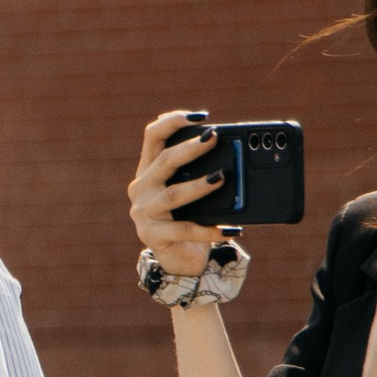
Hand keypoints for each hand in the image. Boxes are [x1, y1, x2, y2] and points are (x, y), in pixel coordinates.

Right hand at [128, 110, 229, 277]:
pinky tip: (230, 228)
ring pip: (172, 195)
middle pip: (164, 161)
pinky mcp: (153, 237)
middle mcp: (141, 188)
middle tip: (214, 139)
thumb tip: (235, 157)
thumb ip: (202, 172)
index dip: (173, 121)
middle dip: (190, 148)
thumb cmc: (190, 218)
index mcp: (148, 170)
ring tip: (221, 178)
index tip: (200, 116)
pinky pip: (184, 230)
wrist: (181, 261)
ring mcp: (144, 214)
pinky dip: (209, 229)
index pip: (152, 136)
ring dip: (198, 186)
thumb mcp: (193, 192)